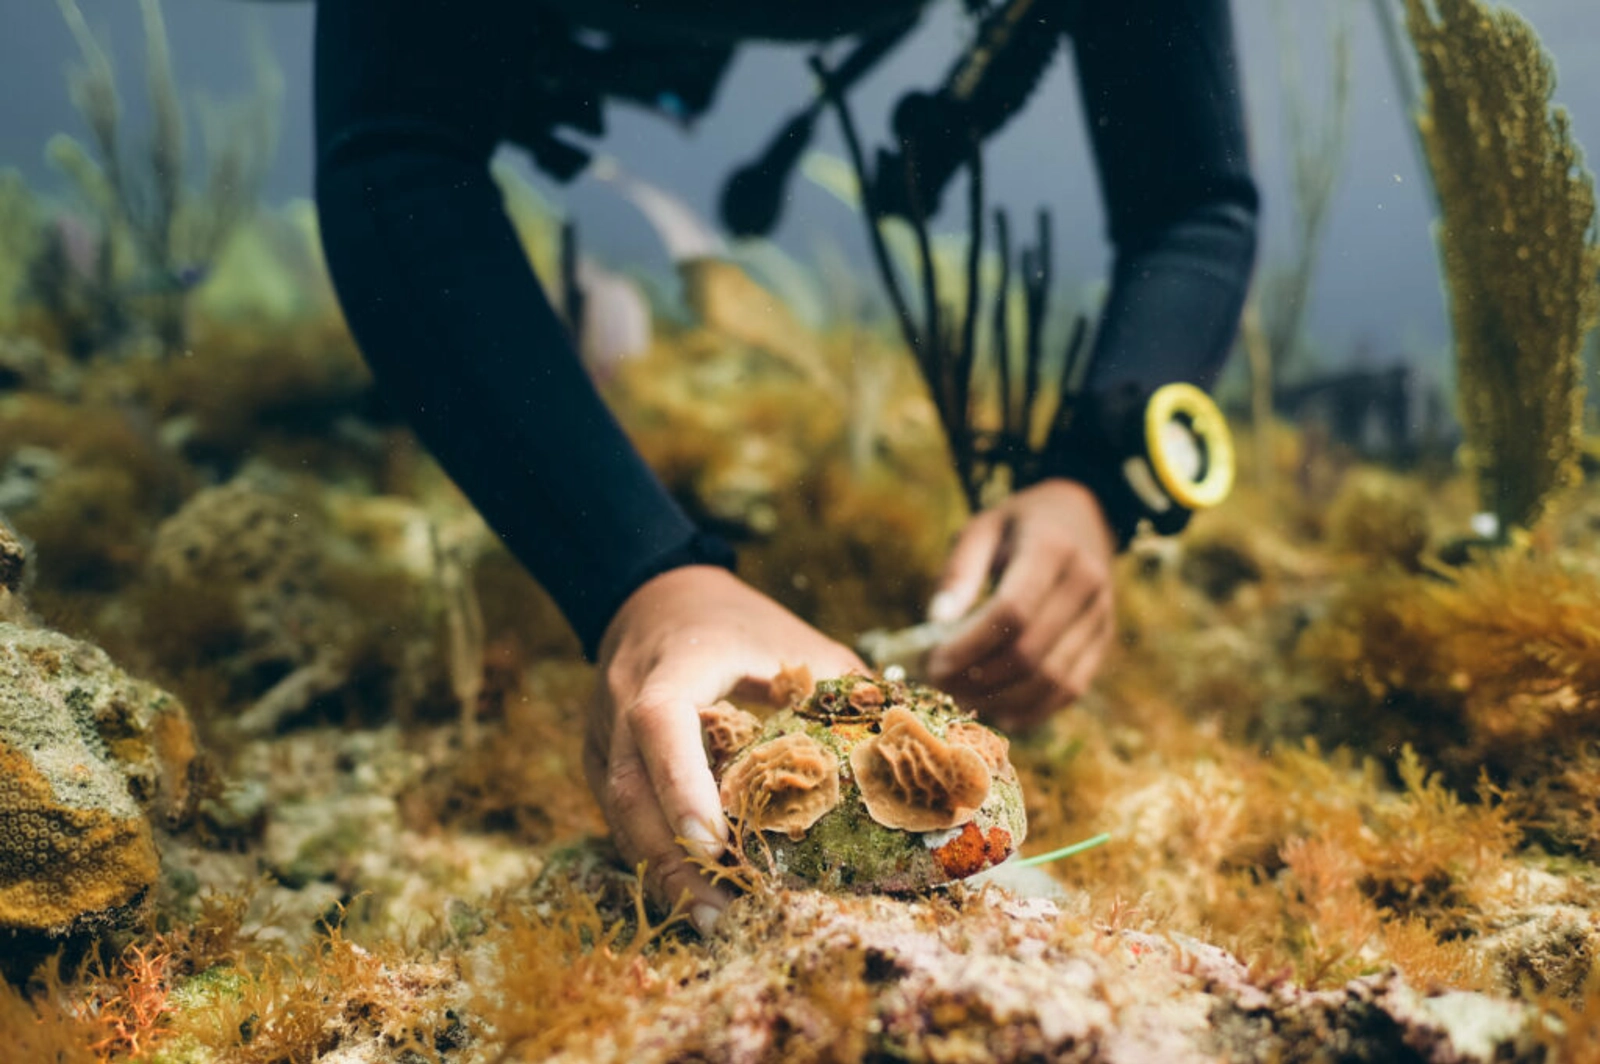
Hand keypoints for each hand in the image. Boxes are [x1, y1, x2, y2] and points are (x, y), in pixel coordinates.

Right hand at [585, 565, 863, 932]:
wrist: (656, 596)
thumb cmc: (738, 622)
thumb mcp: (793, 641)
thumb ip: (841, 689)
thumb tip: (902, 753)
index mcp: (673, 662)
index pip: (659, 721)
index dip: (681, 784)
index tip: (714, 845)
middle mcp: (622, 700)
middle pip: (630, 790)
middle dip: (673, 859)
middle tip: (723, 914)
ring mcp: (603, 735)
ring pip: (618, 815)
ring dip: (663, 872)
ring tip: (714, 919)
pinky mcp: (600, 761)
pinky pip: (619, 818)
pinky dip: (656, 858)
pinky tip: (694, 893)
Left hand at [925, 479, 1115, 730]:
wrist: (1082, 517)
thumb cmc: (1018, 524)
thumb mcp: (982, 527)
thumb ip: (960, 570)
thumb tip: (937, 621)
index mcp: (1053, 548)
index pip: (1012, 611)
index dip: (970, 645)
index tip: (934, 661)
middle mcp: (1086, 583)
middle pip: (1031, 651)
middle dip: (980, 678)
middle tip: (940, 684)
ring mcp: (1101, 615)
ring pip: (1052, 678)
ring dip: (1003, 698)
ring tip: (962, 698)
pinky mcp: (1104, 640)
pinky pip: (1072, 688)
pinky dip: (1035, 710)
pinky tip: (999, 712)